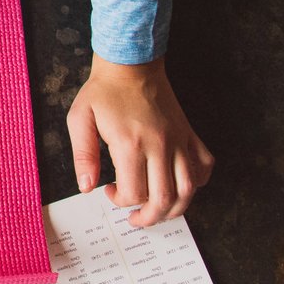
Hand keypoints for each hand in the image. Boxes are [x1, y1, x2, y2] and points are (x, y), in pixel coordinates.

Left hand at [66, 54, 212, 227]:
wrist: (131, 64)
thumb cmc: (103, 92)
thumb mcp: (80, 120)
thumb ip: (83, 156)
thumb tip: (87, 186)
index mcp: (130, 144)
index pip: (133, 192)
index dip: (120, 201)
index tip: (110, 191)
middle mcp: (160, 145)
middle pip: (165, 199)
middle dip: (149, 217)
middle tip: (135, 218)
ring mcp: (179, 140)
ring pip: (189, 190)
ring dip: (174, 209)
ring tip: (157, 211)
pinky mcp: (189, 134)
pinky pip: (204, 167)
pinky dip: (196, 183)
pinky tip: (179, 185)